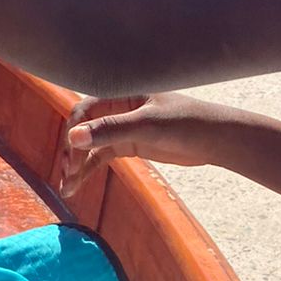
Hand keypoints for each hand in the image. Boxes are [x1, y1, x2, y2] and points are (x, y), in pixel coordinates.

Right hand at [59, 92, 223, 198]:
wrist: (213, 140)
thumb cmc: (184, 123)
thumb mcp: (146, 126)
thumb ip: (110, 130)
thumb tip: (73, 137)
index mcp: (120, 92)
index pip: (85, 109)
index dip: (74, 131)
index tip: (70, 158)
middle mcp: (117, 107)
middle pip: (83, 128)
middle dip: (72, 151)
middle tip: (67, 176)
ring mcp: (121, 126)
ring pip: (90, 145)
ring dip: (77, 164)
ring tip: (67, 188)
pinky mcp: (128, 143)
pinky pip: (101, 155)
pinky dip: (89, 170)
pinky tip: (77, 185)